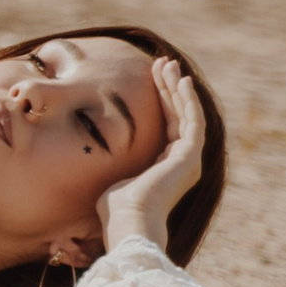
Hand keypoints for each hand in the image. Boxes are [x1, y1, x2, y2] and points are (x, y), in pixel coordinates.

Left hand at [95, 56, 206, 250]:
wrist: (128, 222)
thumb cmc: (114, 209)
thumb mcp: (112, 178)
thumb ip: (116, 166)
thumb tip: (93, 158)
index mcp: (166, 166)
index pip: (168, 125)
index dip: (162, 100)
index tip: (153, 77)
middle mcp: (182, 162)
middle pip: (178, 116)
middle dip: (171, 88)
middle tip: (164, 64)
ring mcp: (188, 160)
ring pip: (186, 114)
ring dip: (178, 88)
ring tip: (170, 65)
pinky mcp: (190, 156)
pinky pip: (192, 120)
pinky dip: (188, 100)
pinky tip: (181, 81)